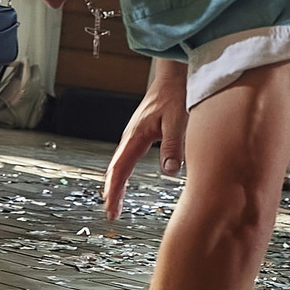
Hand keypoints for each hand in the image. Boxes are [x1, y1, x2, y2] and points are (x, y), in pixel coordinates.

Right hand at [104, 67, 187, 218]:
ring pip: (119, 163)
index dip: (114, 191)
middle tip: (111, 213)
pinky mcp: (141, 133)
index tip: (111, 210)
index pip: (119, 169)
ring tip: (114, 203)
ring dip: (115, 183)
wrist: (173, 76)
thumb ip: (173, 146)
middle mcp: (130, 136)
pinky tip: (124, 179)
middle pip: (115, 169)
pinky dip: (122, 172)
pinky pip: (127, 157)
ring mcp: (134, 134)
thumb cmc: (175, 95)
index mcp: (135, 136)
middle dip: (111, 192)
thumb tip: (168, 172)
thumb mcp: (178, 121)